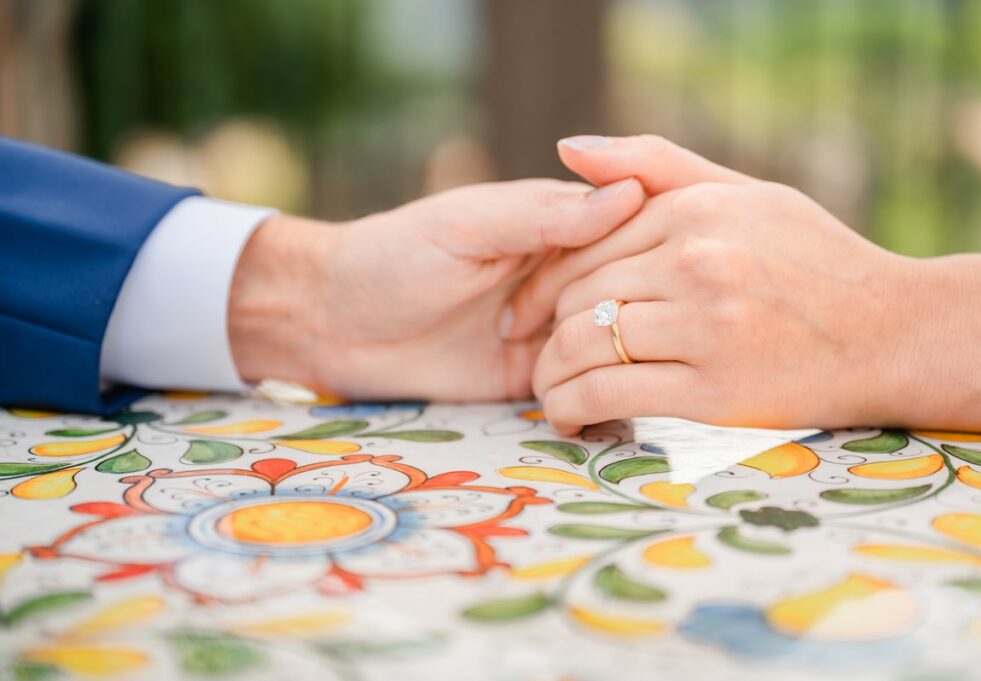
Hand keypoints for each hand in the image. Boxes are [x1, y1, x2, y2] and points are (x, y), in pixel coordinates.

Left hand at [227, 178, 643, 400]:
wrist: (332, 325)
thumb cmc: (392, 257)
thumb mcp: (468, 227)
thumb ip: (544, 215)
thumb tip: (633, 194)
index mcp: (556, 223)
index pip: (633, 231)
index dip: (643, 254)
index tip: (642, 277)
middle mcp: (566, 275)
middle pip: (632, 292)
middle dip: (619, 315)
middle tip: (570, 330)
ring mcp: (553, 328)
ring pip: (614, 342)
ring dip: (609, 358)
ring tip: (577, 366)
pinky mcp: (535, 377)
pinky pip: (581, 387)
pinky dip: (589, 395)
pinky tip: (586, 400)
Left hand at [507, 135, 980, 434]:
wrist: (894, 333)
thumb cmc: (816, 261)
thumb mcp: (746, 191)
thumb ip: (656, 166)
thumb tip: (566, 147)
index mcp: (697, 209)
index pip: (583, 244)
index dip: (542, 283)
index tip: (528, 311)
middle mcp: (697, 260)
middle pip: (577, 297)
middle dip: (541, 330)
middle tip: (532, 353)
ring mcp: (706, 325)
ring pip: (583, 345)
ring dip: (549, 375)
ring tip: (548, 389)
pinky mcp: (714, 389)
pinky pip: (608, 393)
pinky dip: (571, 407)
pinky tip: (568, 416)